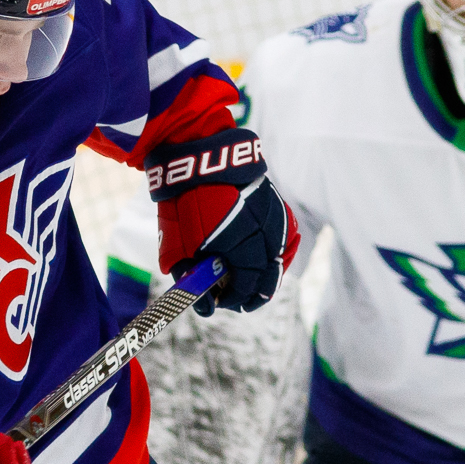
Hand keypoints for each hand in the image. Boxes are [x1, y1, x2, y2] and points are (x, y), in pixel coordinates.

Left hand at [144, 125, 300, 314]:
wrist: (199, 158)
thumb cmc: (184, 204)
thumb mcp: (177, 246)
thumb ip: (191, 278)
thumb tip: (205, 305)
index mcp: (239, 245)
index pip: (246, 285)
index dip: (235, 298)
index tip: (223, 302)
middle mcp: (264, 234)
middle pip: (267, 277)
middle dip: (253, 294)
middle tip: (241, 302)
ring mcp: (275, 220)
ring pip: (280, 258)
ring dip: (267, 275)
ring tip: (254, 285)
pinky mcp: (279, 207)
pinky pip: (287, 239)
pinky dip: (279, 253)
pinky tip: (267, 260)